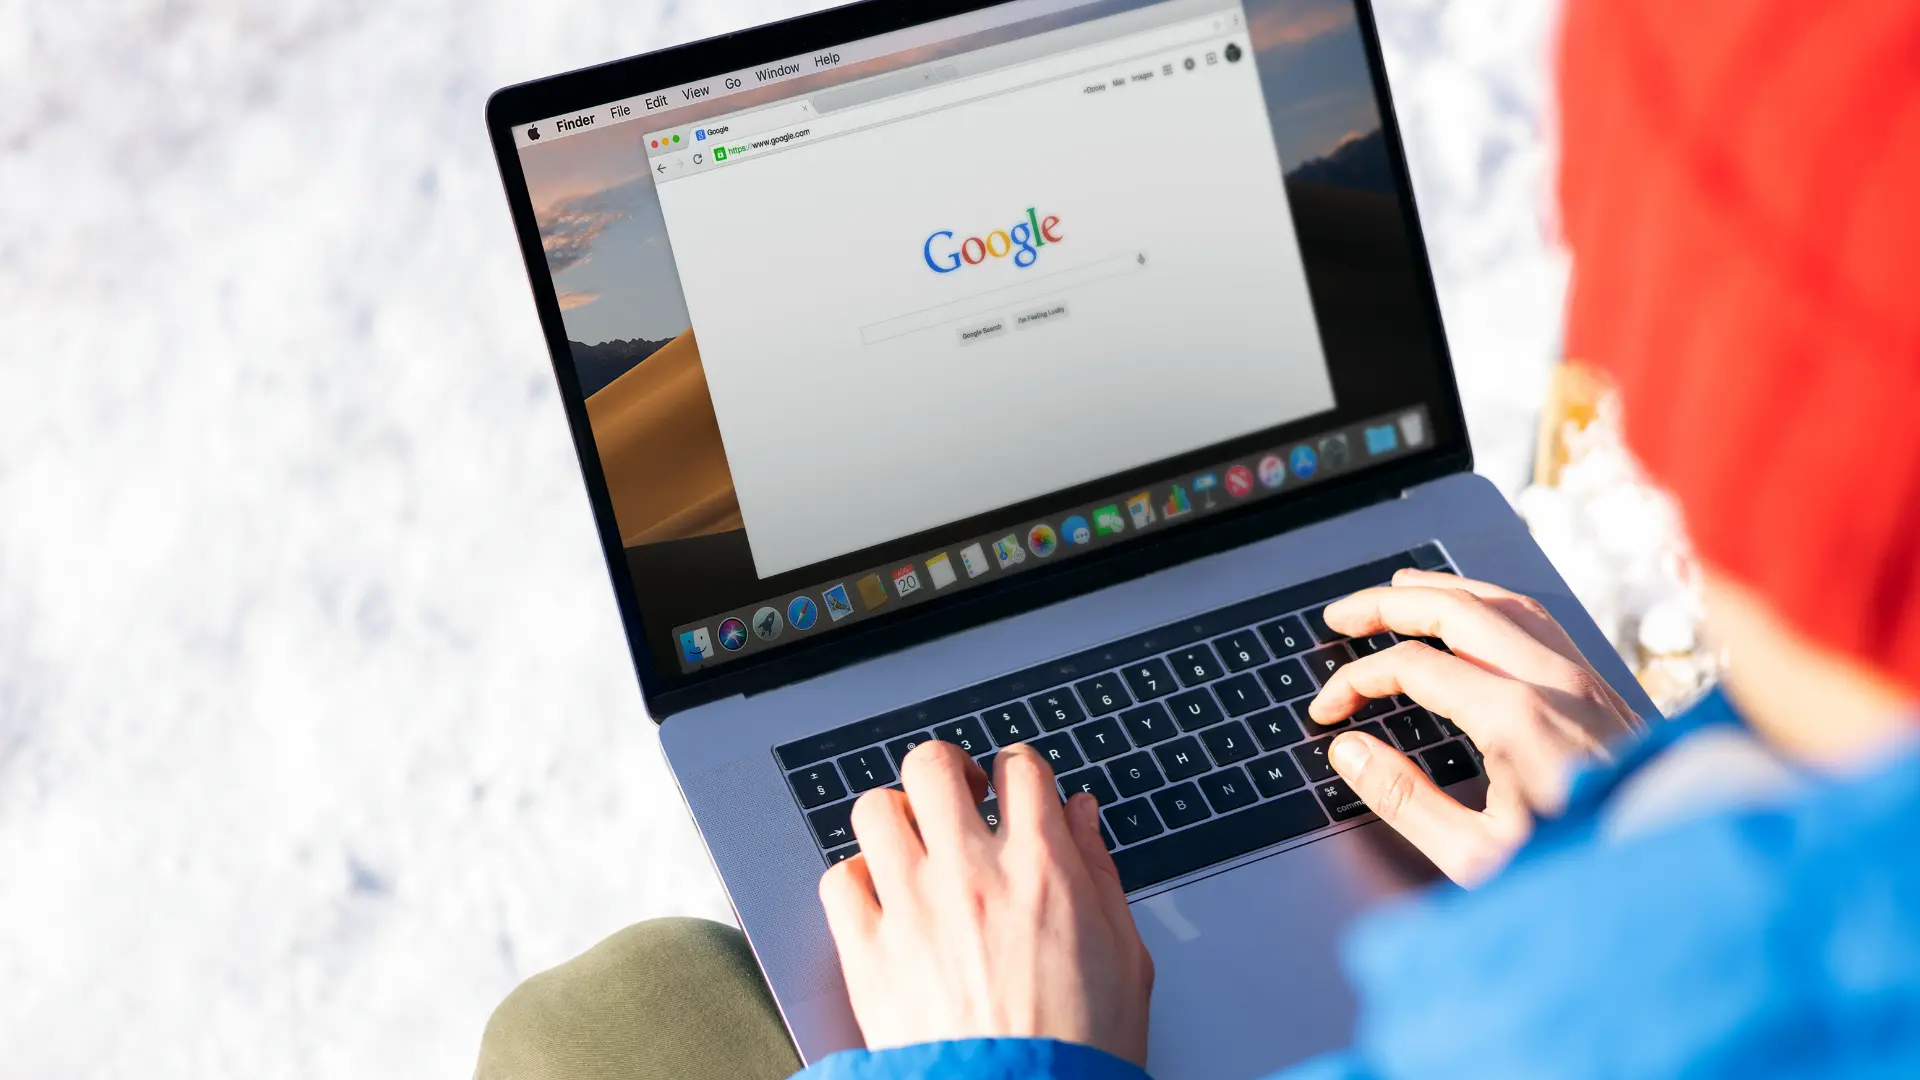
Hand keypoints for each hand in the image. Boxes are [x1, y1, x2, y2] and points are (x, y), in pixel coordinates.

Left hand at [818, 741, 1153, 1064]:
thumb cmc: (1081, 1049)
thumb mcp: (1126, 956)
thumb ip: (1099, 871)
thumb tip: (1079, 813)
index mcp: (1042, 869)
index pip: (1019, 768)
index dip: (1018, 770)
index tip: (1014, 788)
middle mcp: (971, 875)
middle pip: (933, 766)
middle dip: (947, 771)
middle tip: (958, 797)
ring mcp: (911, 909)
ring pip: (875, 809)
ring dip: (896, 818)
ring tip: (914, 844)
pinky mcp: (867, 953)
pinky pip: (839, 880)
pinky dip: (857, 879)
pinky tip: (883, 898)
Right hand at [1306, 569, 1642, 885]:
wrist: (1678, 878)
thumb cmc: (1583, 874)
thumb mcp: (1476, 857)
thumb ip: (1404, 799)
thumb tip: (1351, 752)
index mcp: (1513, 717)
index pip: (1412, 666)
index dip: (1357, 680)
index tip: (1331, 710)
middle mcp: (1551, 681)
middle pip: (1456, 608)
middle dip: (1388, 604)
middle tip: (1341, 615)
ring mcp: (1583, 678)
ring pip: (1503, 602)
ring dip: (1442, 590)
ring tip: (1398, 590)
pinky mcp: (1603, 689)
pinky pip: (1539, 620)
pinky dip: (1491, 602)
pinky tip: (1475, 612)